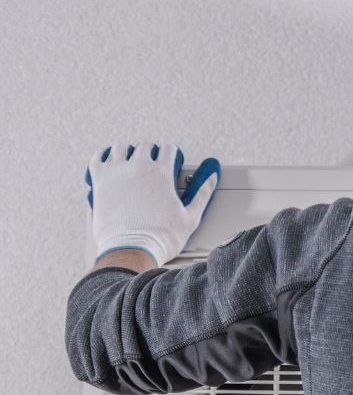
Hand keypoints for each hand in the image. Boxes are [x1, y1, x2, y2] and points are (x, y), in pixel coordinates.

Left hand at [87, 144, 219, 265]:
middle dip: (151, 152)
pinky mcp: (99, 179)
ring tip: (131, 162)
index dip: (172, 154)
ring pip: (121, 147)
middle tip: (152, 163)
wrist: (131, 250)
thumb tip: (212, 175)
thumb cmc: (161, 237)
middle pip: (145, 145)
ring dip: (128, 152)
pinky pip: (98, 156)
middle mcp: (138, 167)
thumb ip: (203, 192)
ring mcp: (116, 172)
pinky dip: (104, 156)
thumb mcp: (191, 216)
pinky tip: (110, 163)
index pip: (169, 149)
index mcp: (162, 173)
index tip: (171, 161)